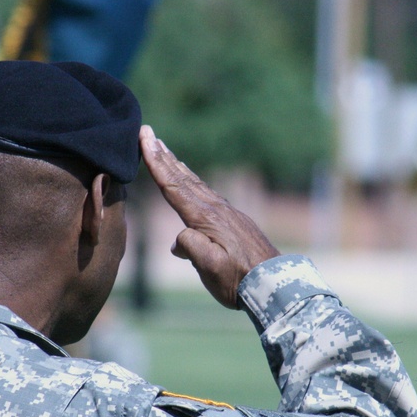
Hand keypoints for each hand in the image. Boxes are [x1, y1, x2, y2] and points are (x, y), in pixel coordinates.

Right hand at [139, 125, 278, 307]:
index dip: (156, 162)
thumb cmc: (237, 278)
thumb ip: (190, 247)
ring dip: (177, 166)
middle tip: (149, 133)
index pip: (174, 186)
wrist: (272, 283)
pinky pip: (206, 193)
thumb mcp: (209, 266)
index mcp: (204, 218)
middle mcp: (215, 209)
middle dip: (163, 156)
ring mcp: (226, 213)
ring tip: (166, 151)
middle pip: (183, 178)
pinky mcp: (233, 221)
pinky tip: (193, 182)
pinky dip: (193, 182)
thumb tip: (178, 240)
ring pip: (195, 184)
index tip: (144, 138)